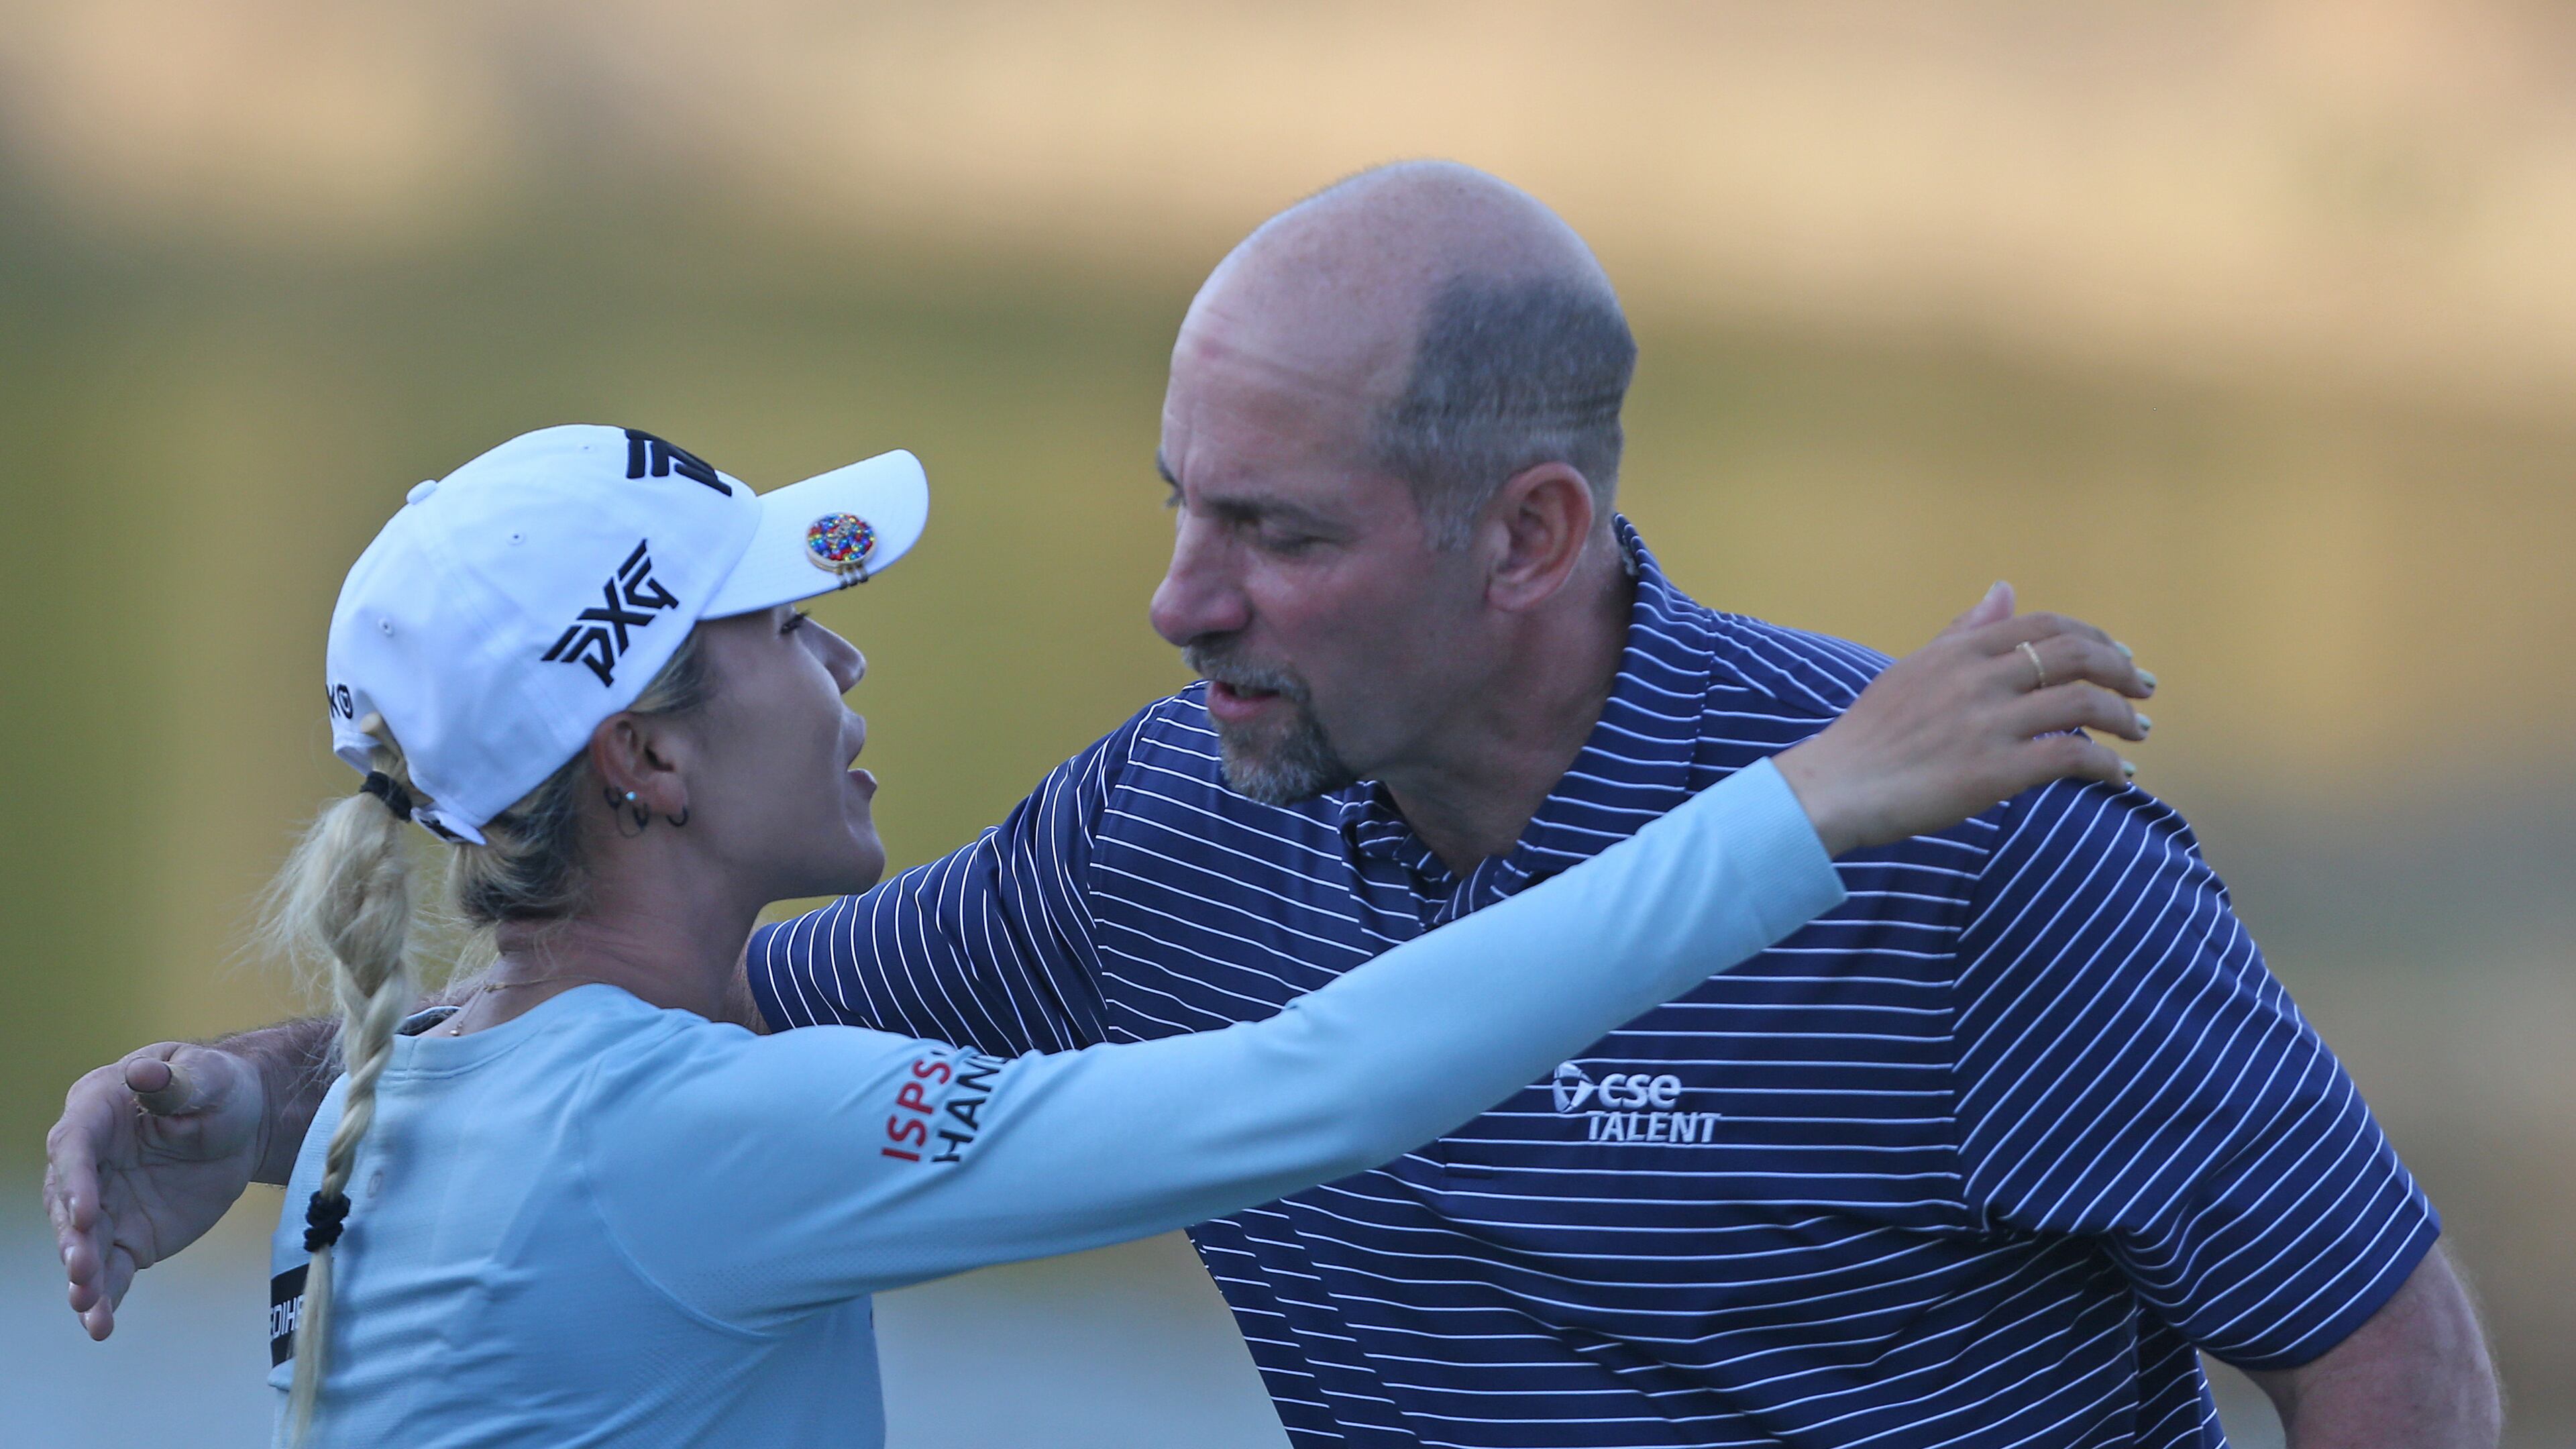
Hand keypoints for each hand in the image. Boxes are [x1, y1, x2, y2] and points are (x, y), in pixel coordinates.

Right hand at [43, 1044, 268, 1340]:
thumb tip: (142, 1072)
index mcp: (96, 1113)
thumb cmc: (217, 1087)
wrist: (242, 1123)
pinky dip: (104, 1299)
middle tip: (80, 1268)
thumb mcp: (205, 1076)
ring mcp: (104, 1205)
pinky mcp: (127, 1237)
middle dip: (71, 1238)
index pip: (73, 1146)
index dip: (76, 1179)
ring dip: (81, 1276)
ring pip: (83, 1245)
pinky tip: (100, 1327)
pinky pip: (111, 1271)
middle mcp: (87, 1164)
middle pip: (67, 1204)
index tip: (85, 1211)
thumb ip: (174, 1079)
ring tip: (85, 1305)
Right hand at [1776, 582, 2154, 855]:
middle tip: (2144, 690)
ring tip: (2140, 733)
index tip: (2118, 657)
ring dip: (2124, 717)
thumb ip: (1963, 631)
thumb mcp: (1914, 668)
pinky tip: (2120, 775)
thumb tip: (2003, 589)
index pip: (2045, 626)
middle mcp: (1978, 678)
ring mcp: (1988, 723)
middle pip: (2074, 655)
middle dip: (2120, 670)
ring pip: (2082, 704)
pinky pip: (2071, 758)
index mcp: (1960, 651)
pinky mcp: (1995, 771)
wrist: (1836, 786)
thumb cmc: (1870, 734)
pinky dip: (2106, 765)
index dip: (2094, 637)